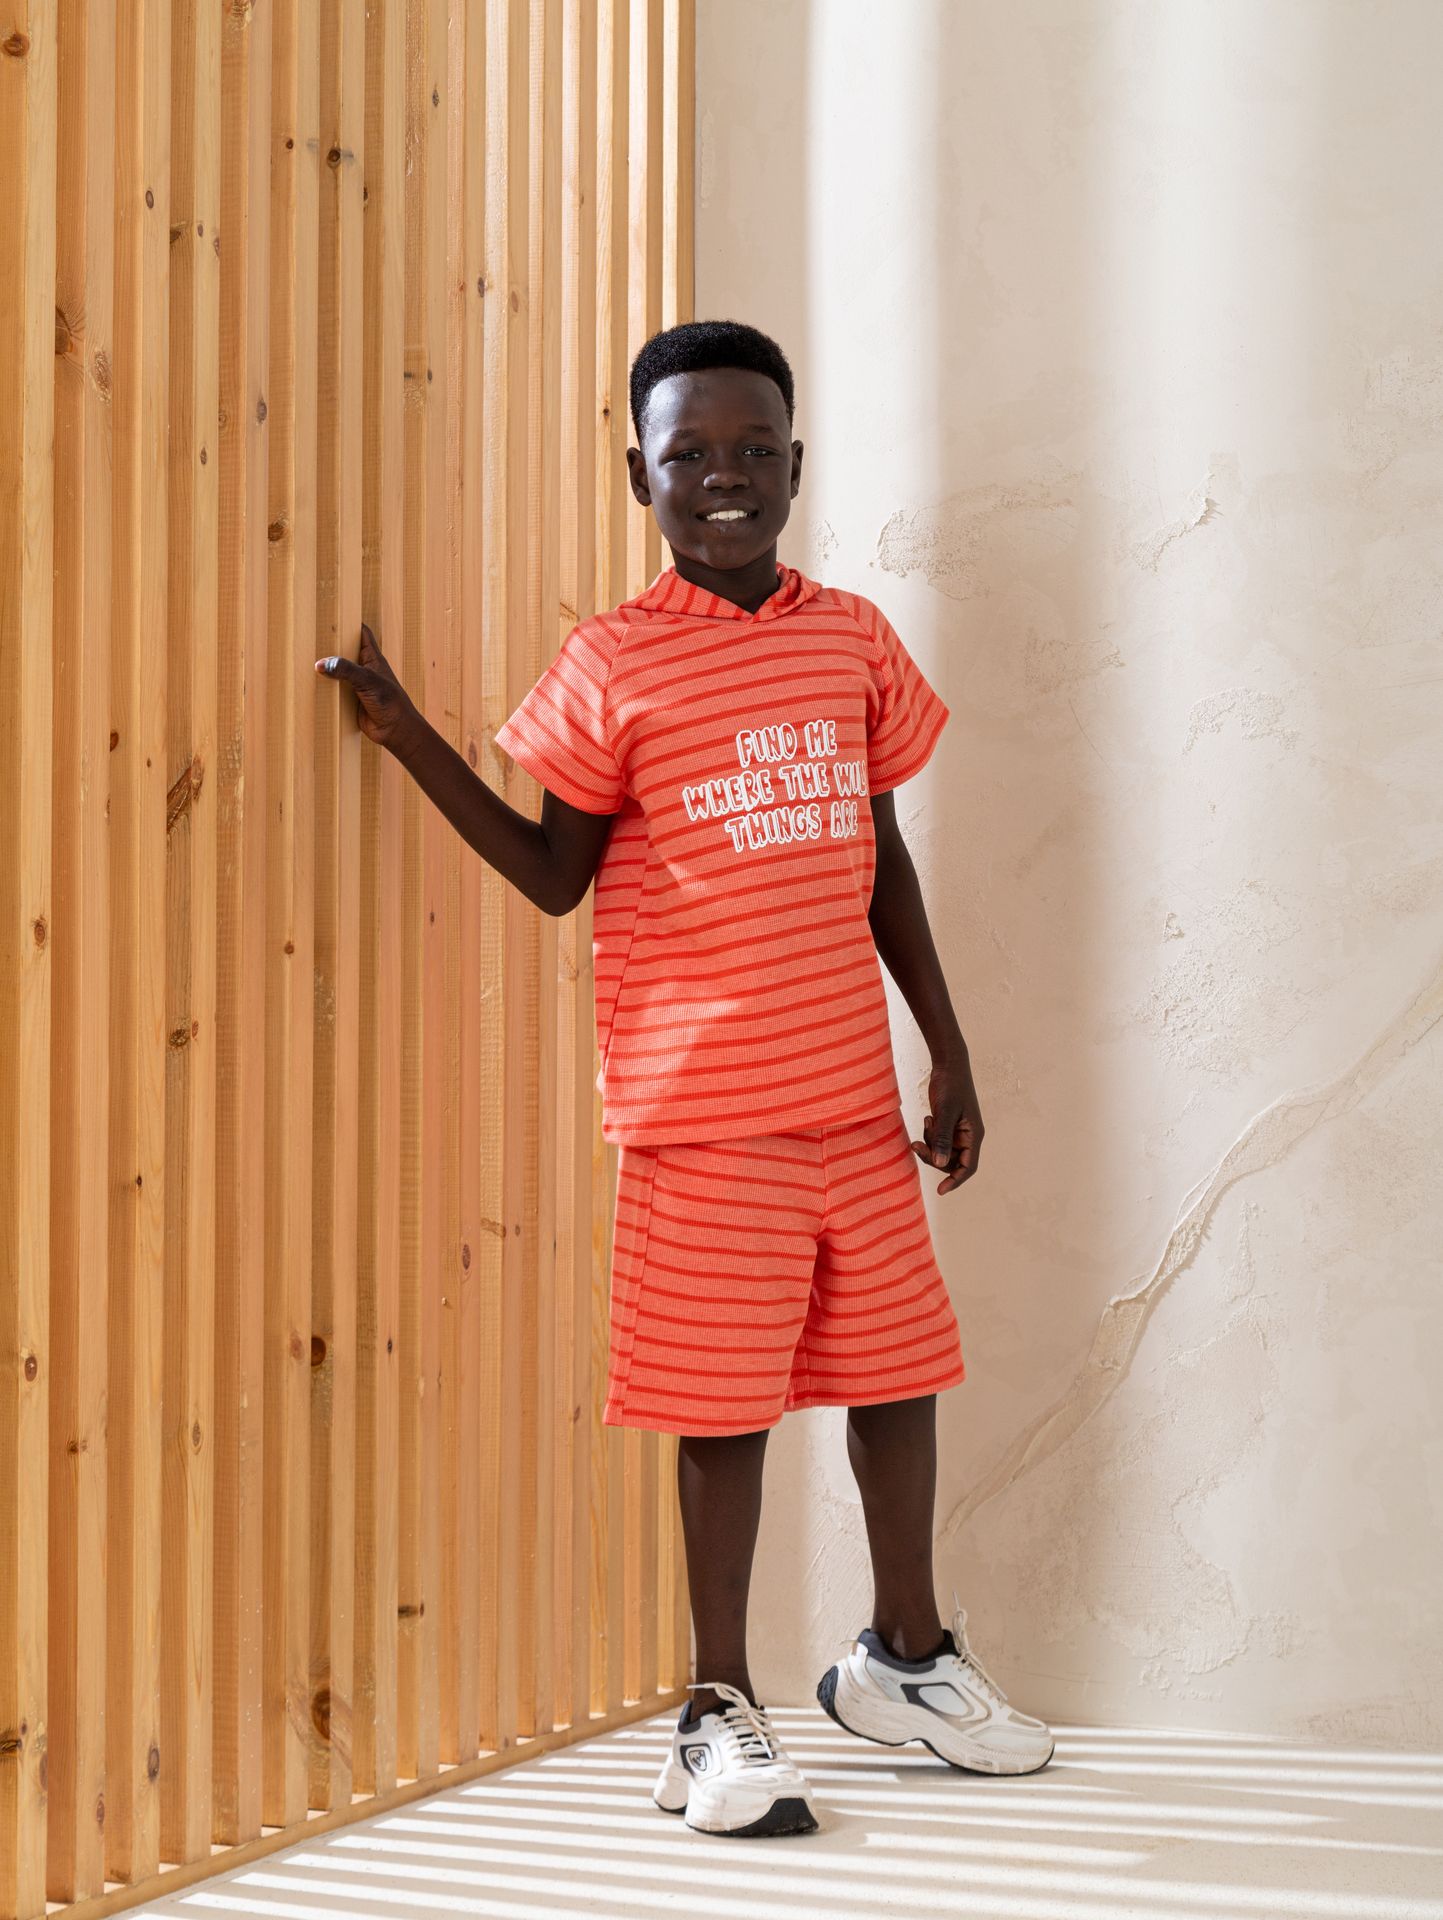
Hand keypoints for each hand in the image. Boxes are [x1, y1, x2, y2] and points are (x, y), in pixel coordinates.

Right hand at [315, 622, 425, 759]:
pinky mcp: (349, 700)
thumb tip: (322, 663)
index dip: (349, 622)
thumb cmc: (390, 702)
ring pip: (336, 671)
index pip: (361, 633)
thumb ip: (346, 670)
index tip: (332, 613)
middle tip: (309, 635)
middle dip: (330, 645)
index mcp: (372, 657)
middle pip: (344, 651)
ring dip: (324, 669)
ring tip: (302, 657)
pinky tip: (307, 684)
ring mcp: (355, 684)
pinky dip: (323, 688)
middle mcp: (363, 668)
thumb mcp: (368, 681)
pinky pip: (333, 691)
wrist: (395, 730)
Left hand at [911, 1052, 983, 1194]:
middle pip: (951, 1161)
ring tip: (926, 1123)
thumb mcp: (945, 1112)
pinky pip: (937, 1140)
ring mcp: (958, 1131)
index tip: (941, 1191)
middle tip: (917, 1144)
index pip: (968, 1167)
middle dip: (933, 1156)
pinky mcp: (948, 1125)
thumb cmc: (950, 1085)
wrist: (948, 1064)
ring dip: (930, 1144)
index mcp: (974, 1134)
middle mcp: (968, 1136)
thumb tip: (941, 1164)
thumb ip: (943, 1138)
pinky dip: (930, 1135)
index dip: (956, 1181)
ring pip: (942, 1151)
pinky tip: (927, 1119)